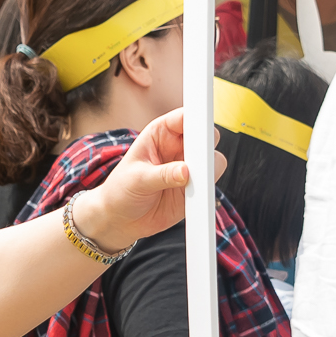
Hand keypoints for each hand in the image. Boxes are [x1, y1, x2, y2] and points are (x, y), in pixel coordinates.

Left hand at [75, 110, 214, 252]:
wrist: (121, 219)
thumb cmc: (122, 190)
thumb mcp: (136, 179)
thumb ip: (162, 174)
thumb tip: (185, 171)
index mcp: (161, 133)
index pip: (184, 118)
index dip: (196, 119)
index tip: (201, 129)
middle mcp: (179, 147)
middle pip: (206, 136)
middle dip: (206, 145)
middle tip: (199, 159)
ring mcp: (189, 167)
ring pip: (213, 160)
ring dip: (208, 170)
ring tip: (194, 182)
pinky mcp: (195, 188)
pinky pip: (211, 184)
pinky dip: (208, 189)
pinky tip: (196, 196)